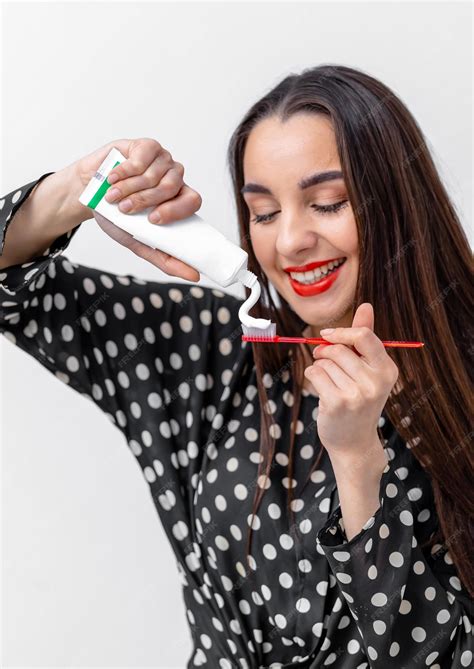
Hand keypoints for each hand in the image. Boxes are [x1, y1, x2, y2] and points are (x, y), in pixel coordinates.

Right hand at [74, 137, 201, 281]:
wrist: (89, 192)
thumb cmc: (116, 215)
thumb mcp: (138, 241)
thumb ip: (164, 258)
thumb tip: (195, 276)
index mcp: (178, 199)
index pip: (193, 201)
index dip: (177, 209)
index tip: (154, 220)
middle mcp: (174, 177)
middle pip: (172, 186)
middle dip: (145, 200)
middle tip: (125, 210)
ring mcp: (161, 160)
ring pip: (154, 173)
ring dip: (129, 188)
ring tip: (112, 197)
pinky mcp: (145, 147)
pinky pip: (141, 158)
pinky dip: (124, 171)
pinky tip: (112, 179)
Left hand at [304, 303, 398, 462]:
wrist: (353, 443)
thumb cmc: (359, 401)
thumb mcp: (368, 370)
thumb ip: (365, 338)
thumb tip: (366, 306)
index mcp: (387, 370)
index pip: (364, 336)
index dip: (342, 332)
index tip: (328, 334)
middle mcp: (375, 382)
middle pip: (339, 349)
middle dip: (325, 352)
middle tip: (322, 359)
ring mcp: (357, 394)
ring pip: (324, 362)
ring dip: (319, 367)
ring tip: (328, 383)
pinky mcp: (337, 403)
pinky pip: (314, 374)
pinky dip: (312, 377)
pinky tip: (321, 389)